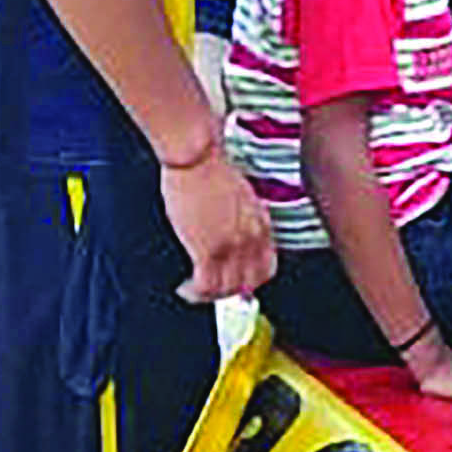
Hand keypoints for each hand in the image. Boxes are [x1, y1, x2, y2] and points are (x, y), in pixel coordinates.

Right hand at [162, 148, 274, 302]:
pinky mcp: (208, 249)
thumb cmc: (210, 166)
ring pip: (228, 289)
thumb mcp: (238, 194)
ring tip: (195, 290)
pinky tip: (184, 288)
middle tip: (214, 289)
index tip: (236, 279)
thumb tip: (233, 227)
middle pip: (252, 282)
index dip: (251, 278)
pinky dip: (195, 293)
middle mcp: (251, 237)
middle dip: (232, 291)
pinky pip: (206, 286)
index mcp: (260, 223)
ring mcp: (231, 246)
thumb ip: (243, 216)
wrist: (197, 156)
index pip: (267, 265)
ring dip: (211, 295)